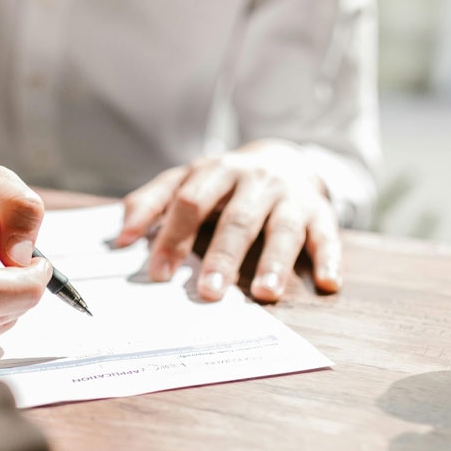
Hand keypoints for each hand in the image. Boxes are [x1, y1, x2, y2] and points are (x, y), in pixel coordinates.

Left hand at [116, 140, 341, 301]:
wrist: (286, 157)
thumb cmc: (227, 181)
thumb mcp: (188, 180)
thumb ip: (152, 202)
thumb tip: (121, 236)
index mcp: (217, 171)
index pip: (190, 202)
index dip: (173, 237)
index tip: (159, 273)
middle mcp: (256, 181)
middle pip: (237, 219)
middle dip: (222, 256)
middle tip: (209, 292)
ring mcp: (291, 197)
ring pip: (283, 230)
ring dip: (274, 262)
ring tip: (264, 293)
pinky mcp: (321, 214)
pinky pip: (328, 237)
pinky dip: (330, 260)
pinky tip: (328, 282)